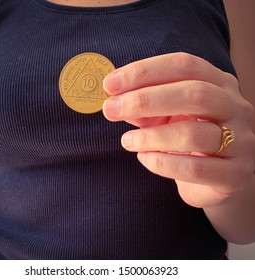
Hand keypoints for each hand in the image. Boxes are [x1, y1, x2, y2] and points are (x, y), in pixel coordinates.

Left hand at [103, 52, 254, 207]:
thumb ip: (147, 107)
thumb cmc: (189, 139)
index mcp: (219, 84)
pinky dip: (162, 162)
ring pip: (192, 133)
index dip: (144, 71)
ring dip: (149, 136)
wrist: (217, 177)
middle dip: (144, 100)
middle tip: (110, 109)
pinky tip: (144, 158)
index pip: (184, 65)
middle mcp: (236, 108)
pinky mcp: (235, 174)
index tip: (110, 84)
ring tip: (126, 141)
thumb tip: (116, 101)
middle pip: (194, 93)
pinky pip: (194, 168)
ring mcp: (241, 142)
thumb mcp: (168, 116)